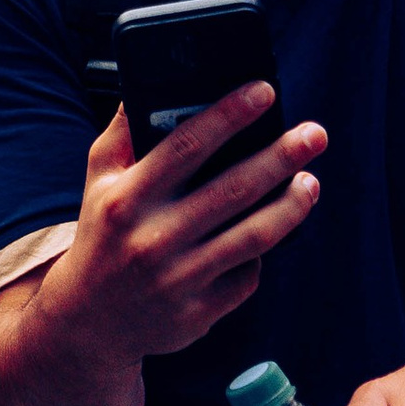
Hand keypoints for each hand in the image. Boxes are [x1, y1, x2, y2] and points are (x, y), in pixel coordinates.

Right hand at [43, 84, 327, 365]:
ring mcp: (178, 279)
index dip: (229, 115)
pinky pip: (246, 276)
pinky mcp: (198, 313)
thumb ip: (123, 133)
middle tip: (314, 134)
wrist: (89, 320)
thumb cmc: (102, 233)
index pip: (186, 146)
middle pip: (232, 190)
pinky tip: (269, 231)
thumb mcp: (98, 180)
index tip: (265, 91)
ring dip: (292, 206)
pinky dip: (261, 253)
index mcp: (127, 198)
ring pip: (253, 236)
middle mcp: (152, 238)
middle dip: (280, 157)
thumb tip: (146, 85)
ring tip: (311, 181)